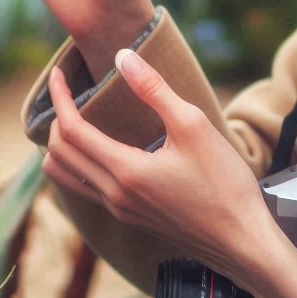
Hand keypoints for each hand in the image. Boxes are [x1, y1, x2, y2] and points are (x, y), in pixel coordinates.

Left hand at [41, 46, 278, 283]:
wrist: (242, 241)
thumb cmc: (224, 184)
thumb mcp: (193, 125)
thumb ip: (154, 89)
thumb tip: (122, 57)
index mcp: (125, 171)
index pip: (70, 131)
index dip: (58, 98)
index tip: (58, 74)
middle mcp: (114, 195)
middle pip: (58, 155)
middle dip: (54, 119)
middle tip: (65, 92)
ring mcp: (121, 210)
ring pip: (67, 177)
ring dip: (60, 145)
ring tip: (73, 116)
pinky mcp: (131, 217)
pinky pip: (86, 189)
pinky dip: (78, 163)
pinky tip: (99, 146)